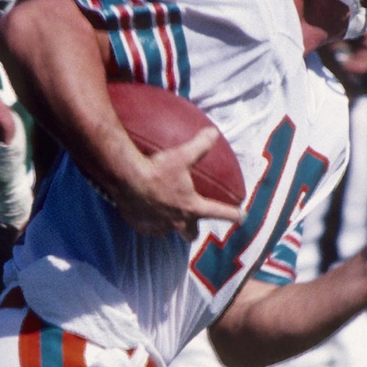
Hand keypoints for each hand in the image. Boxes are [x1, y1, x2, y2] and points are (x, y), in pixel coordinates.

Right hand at [104, 125, 243, 237]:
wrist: (126, 180)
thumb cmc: (156, 169)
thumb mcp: (181, 155)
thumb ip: (200, 145)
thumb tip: (213, 133)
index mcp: (192, 207)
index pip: (218, 212)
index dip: (232, 214)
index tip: (240, 216)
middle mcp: (177, 221)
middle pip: (191, 234)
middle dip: (194, 230)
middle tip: (194, 222)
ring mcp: (159, 227)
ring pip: (168, 230)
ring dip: (169, 223)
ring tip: (165, 213)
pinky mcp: (142, 227)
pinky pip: (150, 227)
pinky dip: (150, 221)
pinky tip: (145, 210)